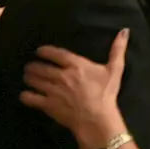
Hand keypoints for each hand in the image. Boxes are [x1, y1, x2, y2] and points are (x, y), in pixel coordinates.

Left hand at [20, 29, 129, 148]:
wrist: (96, 117)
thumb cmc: (106, 93)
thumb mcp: (115, 69)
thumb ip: (118, 49)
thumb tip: (124, 31)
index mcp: (76, 65)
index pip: (56, 54)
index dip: (45, 51)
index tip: (39, 51)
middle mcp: (61, 75)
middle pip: (41, 67)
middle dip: (33, 66)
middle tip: (30, 66)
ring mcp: (52, 90)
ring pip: (34, 80)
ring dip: (29, 77)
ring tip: (27, 76)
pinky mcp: (47, 104)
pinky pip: (30, 98)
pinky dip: (26, 95)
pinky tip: (25, 94)